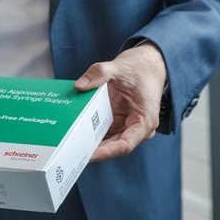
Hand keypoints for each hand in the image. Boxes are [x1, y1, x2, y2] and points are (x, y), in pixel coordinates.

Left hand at [74, 42, 166, 161]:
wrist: (147, 63)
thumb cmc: (140, 68)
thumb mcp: (118, 67)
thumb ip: (99, 73)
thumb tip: (80, 85)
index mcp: (145, 119)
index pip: (125, 144)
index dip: (107, 152)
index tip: (90, 155)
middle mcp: (138, 128)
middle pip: (115, 147)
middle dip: (95, 151)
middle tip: (73, 153)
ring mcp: (128, 126)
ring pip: (110, 142)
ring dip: (93, 145)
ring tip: (71, 148)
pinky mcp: (119, 122)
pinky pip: (106, 133)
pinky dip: (93, 135)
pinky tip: (77, 135)